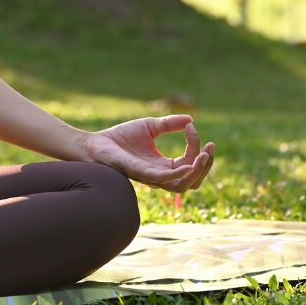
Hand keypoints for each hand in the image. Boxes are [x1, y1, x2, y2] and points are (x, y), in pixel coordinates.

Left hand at [82, 114, 214, 192]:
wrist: (95, 143)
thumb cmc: (120, 138)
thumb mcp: (150, 126)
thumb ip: (169, 124)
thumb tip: (190, 119)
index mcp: (164, 166)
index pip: (189, 162)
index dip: (195, 145)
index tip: (191, 127)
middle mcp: (160, 175)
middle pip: (192, 180)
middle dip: (206, 165)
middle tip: (210, 147)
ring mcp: (150, 177)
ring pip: (182, 185)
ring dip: (197, 171)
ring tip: (204, 155)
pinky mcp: (140, 173)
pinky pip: (163, 181)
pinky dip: (178, 174)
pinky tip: (188, 164)